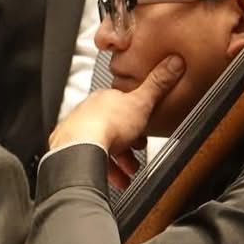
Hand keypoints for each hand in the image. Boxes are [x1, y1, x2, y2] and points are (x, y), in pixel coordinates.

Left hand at [47, 55, 185, 186]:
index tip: (144, 131)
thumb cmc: (106, 125)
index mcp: (104, 99)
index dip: (137, 120)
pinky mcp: (71, 151)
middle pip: (112, 129)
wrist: (80, 148)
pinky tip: (115, 179)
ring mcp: (77, 132)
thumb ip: (158, 84)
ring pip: (101, 146)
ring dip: (118, 162)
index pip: (122, 107)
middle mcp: (87, 113)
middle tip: (137, 155)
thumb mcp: (141, 102)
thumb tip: (173, 63)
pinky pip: (91, 160)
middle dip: (128, 145)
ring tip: (128, 172)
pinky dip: (105, 171)